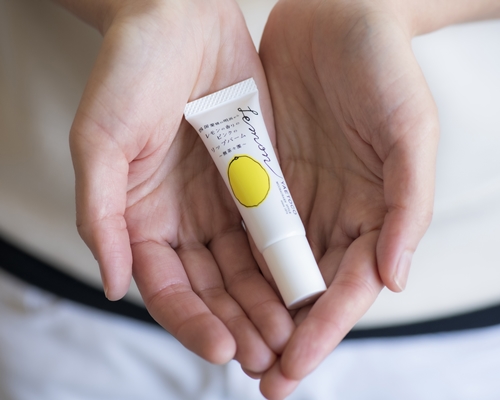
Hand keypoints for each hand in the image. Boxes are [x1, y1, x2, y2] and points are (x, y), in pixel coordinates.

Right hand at [67, 0, 294, 374]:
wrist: (179, 17)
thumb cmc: (131, 70)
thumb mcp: (100, 140)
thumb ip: (101, 215)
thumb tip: (114, 285)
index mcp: (141, 218)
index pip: (166, 288)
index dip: (192, 321)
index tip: (222, 347)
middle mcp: (182, 218)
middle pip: (211, 288)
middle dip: (237, 324)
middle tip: (266, 357)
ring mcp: (220, 202)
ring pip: (245, 268)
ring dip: (265, 304)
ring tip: (290, 336)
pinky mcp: (255, 180)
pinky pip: (272, 229)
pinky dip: (285, 261)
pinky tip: (305, 287)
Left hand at [258, 0, 438, 396]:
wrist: (337, 15)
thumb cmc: (383, 69)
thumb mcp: (409, 132)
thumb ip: (407, 206)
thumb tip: (394, 280)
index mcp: (371, 213)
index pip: (348, 287)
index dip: (324, 331)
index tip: (295, 367)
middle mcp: (330, 214)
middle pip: (306, 289)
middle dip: (284, 335)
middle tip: (259, 378)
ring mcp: (293, 197)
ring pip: (270, 267)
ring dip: (252, 310)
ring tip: (229, 349)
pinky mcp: (260, 175)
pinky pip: (242, 226)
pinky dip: (230, 263)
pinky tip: (213, 290)